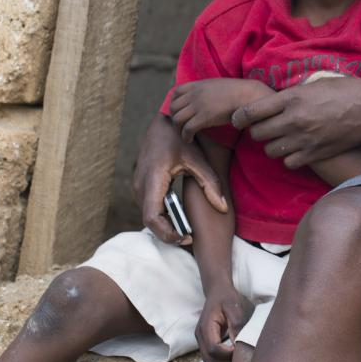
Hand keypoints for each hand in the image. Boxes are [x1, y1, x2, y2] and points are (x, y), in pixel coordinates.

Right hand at [133, 116, 227, 245]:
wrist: (163, 123)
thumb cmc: (180, 139)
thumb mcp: (198, 159)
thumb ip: (210, 183)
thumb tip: (223, 208)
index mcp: (153, 179)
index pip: (152, 217)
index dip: (167, 232)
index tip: (185, 237)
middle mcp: (140, 185)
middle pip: (149, 221)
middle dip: (168, 233)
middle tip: (189, 238)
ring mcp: (137, 186)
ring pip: (148, 216)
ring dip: (164, 226)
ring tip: (186, 230)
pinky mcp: (140, 185)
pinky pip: (148, 207)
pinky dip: (162, 216)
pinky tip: (179, 217)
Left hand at [170, 79, 271, 142]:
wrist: (248, 96)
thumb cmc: (238, 92)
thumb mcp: (218, 85)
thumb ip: (207, 90)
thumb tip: (205, 97)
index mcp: (199, 85)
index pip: (176, 92)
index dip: (174, 103)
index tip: (179, 111)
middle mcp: (195, 94)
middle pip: (173, 107)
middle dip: (175, 118)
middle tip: (181, 126)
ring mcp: (198, 106)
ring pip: (177, 119)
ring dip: (178, 129)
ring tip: (185, 134)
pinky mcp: (203, 118)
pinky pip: (187, 129)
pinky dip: (185, 136)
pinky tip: (190, 139)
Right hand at [195, 285, 254, 361]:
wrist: (217, 291)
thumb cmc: (227, 298)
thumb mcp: (234, 307)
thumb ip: (236, 324)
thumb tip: (239, 343)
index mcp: (206, 327)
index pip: (213, 349)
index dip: (227, 354)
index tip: (240, 349)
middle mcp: (200, 336)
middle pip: (210, 361)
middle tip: (241, 357)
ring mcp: (201, 341)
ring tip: (237, 357)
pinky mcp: (205, 343)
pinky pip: (211, 359)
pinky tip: (233, 354)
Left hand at [231, 73, 360, 169]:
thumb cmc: (348, 91)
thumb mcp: (317, 83)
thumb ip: (294, 92)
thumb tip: (277, 97)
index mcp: (292, 98)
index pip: (251, 111)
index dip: (239, 116)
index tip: (237, 119)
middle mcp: (294, 120)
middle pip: (257, 134)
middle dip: (258, 131)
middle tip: (266, 127)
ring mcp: (304, 139)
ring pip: (270, 150)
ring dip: (273, 145)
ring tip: (282, 138)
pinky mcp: (315, 154)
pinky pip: (288, 163)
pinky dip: (289, 158)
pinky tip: (297, 150)